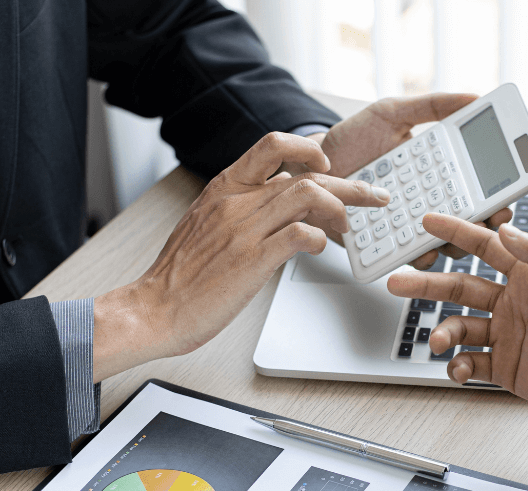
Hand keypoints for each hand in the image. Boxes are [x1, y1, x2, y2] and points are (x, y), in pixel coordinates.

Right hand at [91, 132, 389, 381]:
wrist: (153, 308)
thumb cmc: (180, 275)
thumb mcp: (207, 223)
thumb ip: (240, 208)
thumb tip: (278, 207)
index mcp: (224, 187)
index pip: (272, 144)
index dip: (309, 148)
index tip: (330, 164)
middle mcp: (235, 200)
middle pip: (305, 173)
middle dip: (348, 182)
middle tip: (374, 194)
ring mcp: (243, 229)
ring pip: (307, 196)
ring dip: (341, 208)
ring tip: (352, 226)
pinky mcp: (251, 260)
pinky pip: (299, 236)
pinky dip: (319, 239)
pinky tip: (321, 248)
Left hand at [292, 93, 513, 268]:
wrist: (309, 167)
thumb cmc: (352, 140)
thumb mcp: (391, 113)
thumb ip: (432, 106)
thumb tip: (474, 97)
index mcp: (438, 173)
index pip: (477, 190)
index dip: (496, 198)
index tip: (504, 200)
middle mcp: (428, 204)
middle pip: (468, 224)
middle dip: (483, 227)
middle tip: (486, 221)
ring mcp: (407, 227)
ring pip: (444, 246)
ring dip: (454, 246)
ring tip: (453, 239)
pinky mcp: (385, 246)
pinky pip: (407, 257)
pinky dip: (418, 257)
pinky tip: (420, 250)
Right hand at [387, 217, 527, 432]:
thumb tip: (506, 228)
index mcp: (525, 277)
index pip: (484, 248)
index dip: (456, 233)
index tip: (429, 222)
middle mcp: (510, 303)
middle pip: (459, 287)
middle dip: (427, 285)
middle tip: (398, 282)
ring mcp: (504, 334)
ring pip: (459, 327)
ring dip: (443, 333)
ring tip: (437, 341)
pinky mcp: (502, 366)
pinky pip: (470, 362)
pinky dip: (459, 366)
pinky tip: (459, 369)